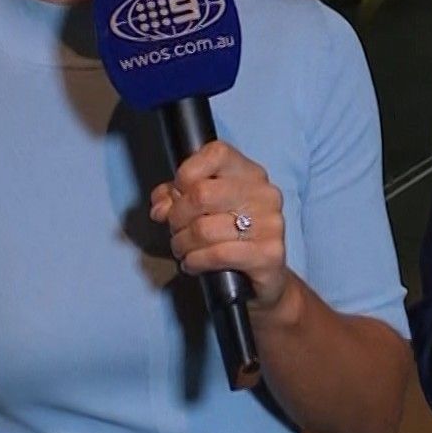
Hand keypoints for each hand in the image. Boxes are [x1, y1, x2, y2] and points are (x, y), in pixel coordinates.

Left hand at [150, 141, 289, 310]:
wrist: (265, 279)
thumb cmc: (230, 238)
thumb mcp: (202, 211)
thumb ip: (176, 199)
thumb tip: (160, 206)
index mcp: (251, 174)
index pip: (216, 154)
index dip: (186, 174)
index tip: (178, 195)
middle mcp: (265, 194)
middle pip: (202, 193)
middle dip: (177, 217)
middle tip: (175, 230)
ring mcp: (271, 223)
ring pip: (205, 229)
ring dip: (182, 243)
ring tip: (182, 251)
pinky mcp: (269, 254)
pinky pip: (217, 254)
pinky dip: (195, 261)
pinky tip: (193, 264)